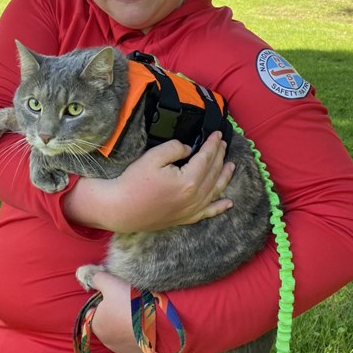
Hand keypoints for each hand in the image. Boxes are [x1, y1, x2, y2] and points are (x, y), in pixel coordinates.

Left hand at [87, 270, 146, 352]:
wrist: (157, 322)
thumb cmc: (129, 302)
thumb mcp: (110, 283)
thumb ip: (97, 279)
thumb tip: (89, 276)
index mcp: (96, 324)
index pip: (95, 312)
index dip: (104, 302)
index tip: (116, 296)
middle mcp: (105, 341)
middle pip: (107, 325)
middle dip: (114, 317)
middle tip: (129, 305)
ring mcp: (120, 351)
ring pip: (119, 338)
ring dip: (125, 330)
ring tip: (139, 317)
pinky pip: (131, 351)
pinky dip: (135, 344)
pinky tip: (142, 335)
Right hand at [109, 130, 234, 232]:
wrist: (121, 209)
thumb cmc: (134, 182)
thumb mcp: (153, 157)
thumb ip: (174, 148)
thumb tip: (188, 149)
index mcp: (188, 181)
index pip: (206, 158)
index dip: (213, 145)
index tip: (217, 134)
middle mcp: (194, 197)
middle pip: (213, 173)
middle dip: (219, 156)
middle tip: (223, 144)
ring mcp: (191, 210)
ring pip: (215, 191)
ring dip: (224, 177)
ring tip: (231, 165)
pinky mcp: (185, 218)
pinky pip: (208, 212)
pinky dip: (220, 207)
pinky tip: (228, 202)